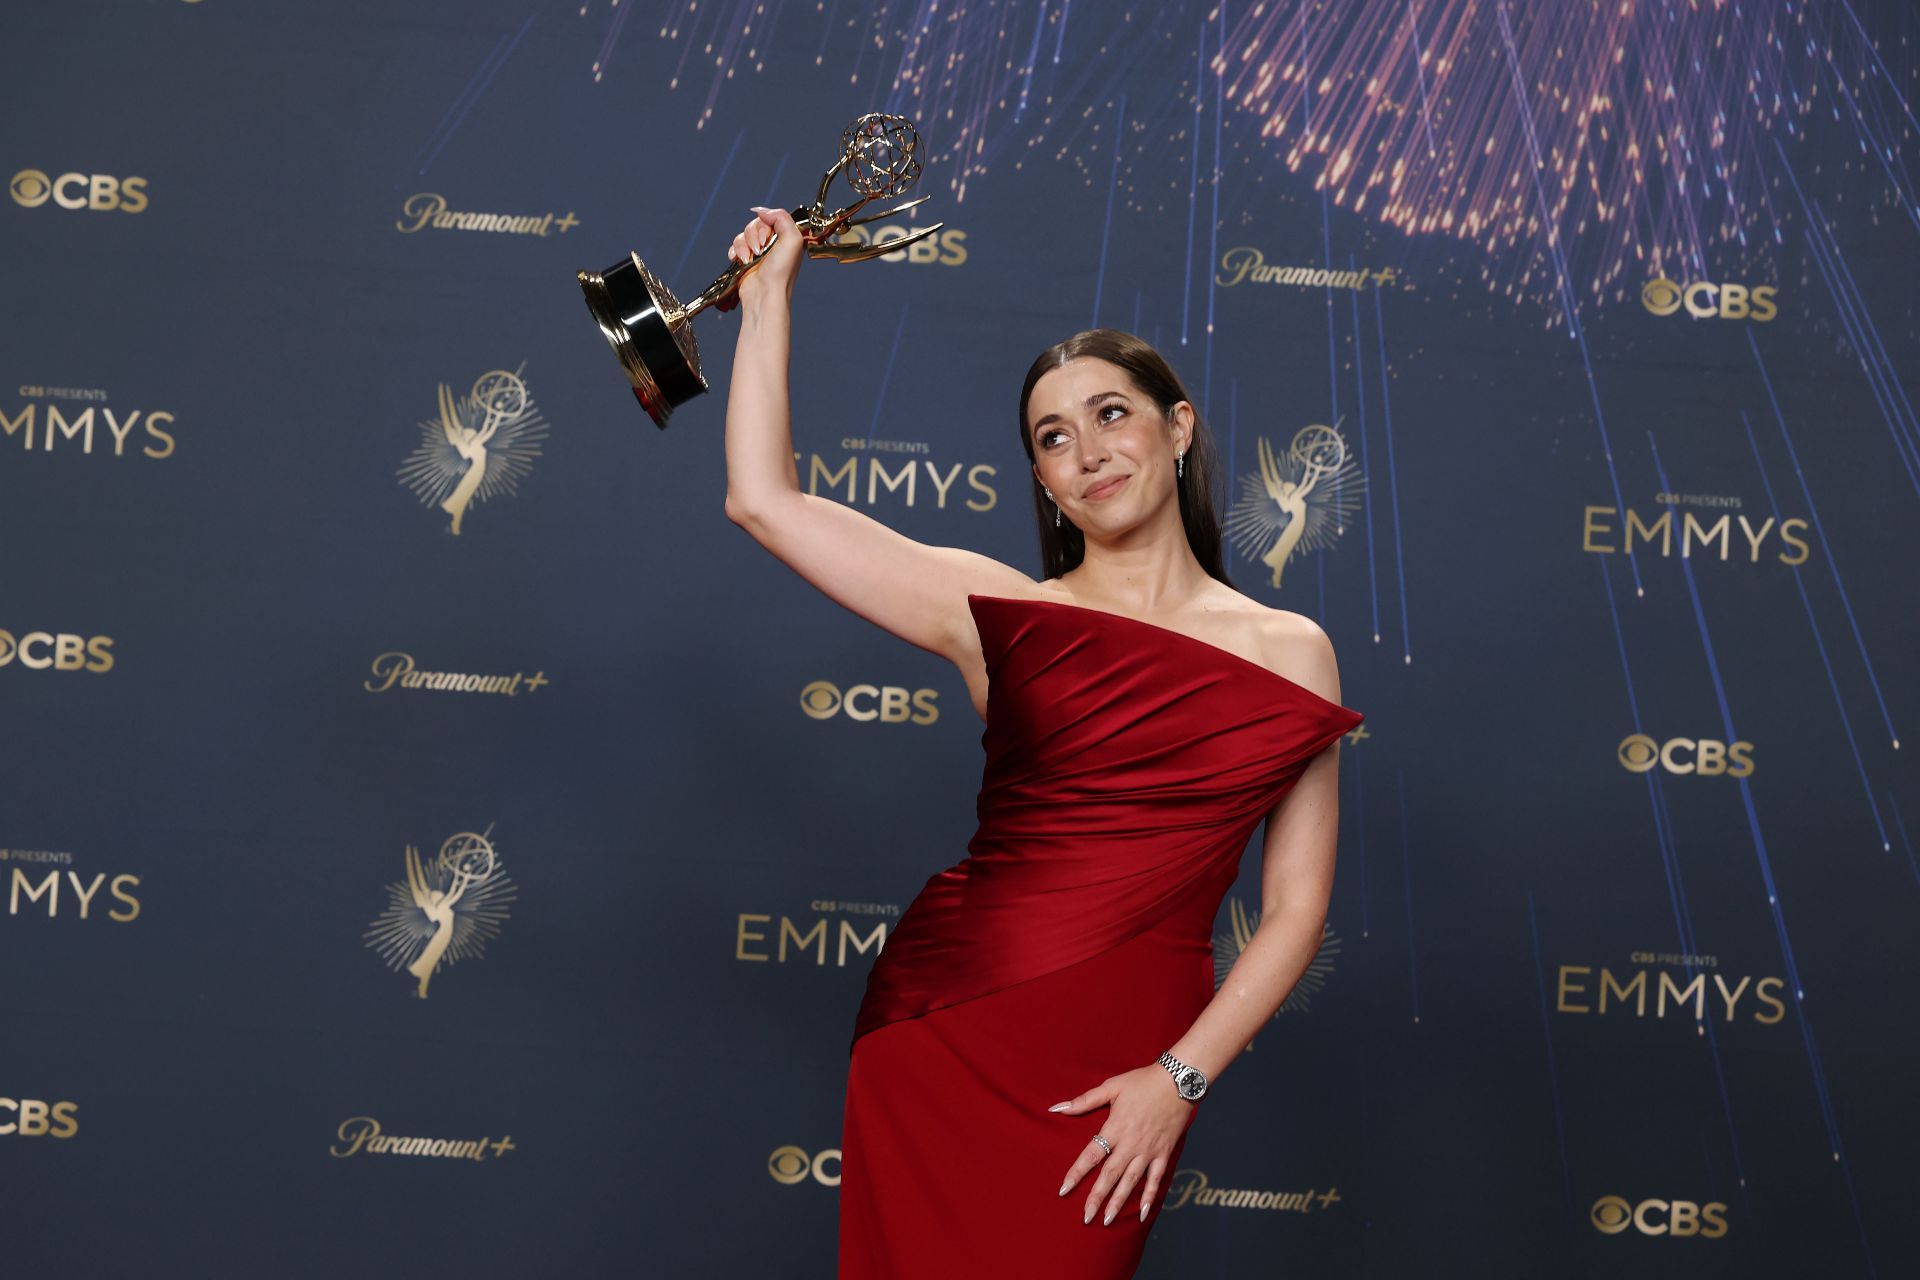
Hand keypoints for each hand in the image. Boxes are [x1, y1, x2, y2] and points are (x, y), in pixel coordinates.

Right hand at [720, 205, 802, 313]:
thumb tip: (762, 211)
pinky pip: (735, 246)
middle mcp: (772, 243)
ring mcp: (758, 251)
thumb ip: (781, 217)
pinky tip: (740, 261)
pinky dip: (735, 252)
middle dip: (753, 236)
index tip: (767, 238)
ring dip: (744, 245)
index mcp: (786, 237)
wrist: (765, 294)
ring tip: (750, 259)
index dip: (765, 225)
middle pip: (755, 224)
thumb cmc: (781, 271)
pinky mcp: (745, 260)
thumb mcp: (793, 239)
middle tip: (760, 251)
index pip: (770, 217)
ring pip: (743, 234)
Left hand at [1049, 1064, 1196, 1224]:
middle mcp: (1130, 1144)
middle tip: (1086, 1218)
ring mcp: (1148, 1151)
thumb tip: (1057, 1107)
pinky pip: (1156, 1179)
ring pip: (1131, 1181)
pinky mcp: (1163, 1153)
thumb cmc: (1141, 1082)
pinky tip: (1142, 1213)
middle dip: (1097, 1197)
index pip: (1091, 1156)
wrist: (1177, 1081)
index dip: (1076, 1173)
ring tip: (1107, 1220)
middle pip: (1110, 1175)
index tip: (1064, 1190)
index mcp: (1115, 1128)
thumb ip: (1084, 1100)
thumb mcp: (1111, 1087)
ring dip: (1119, 1201)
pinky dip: (1150, 1196)